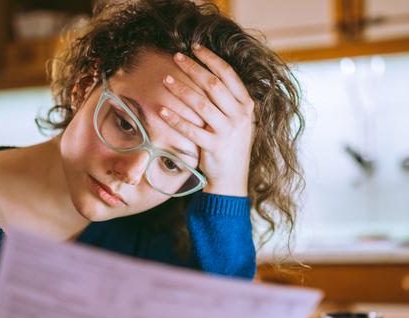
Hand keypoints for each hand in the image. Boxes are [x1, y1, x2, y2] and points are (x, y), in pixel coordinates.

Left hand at [160, 45, 254, 196]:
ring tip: (166, 79)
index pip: (228, 75)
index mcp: (247, 106)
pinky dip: (175, 119)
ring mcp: (228, 132)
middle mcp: (240, 117)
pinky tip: (162, 110)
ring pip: (201, 104)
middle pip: (213, 85)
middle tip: (176, 57)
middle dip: (193, 68)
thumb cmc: (230, 146)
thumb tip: (208, 74)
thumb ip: (229, 100)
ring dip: (181, 90)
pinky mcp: (214, 147)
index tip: (195, 48)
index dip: (211, 59)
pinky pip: (191, 129)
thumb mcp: (238, 121)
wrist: (232, 179)